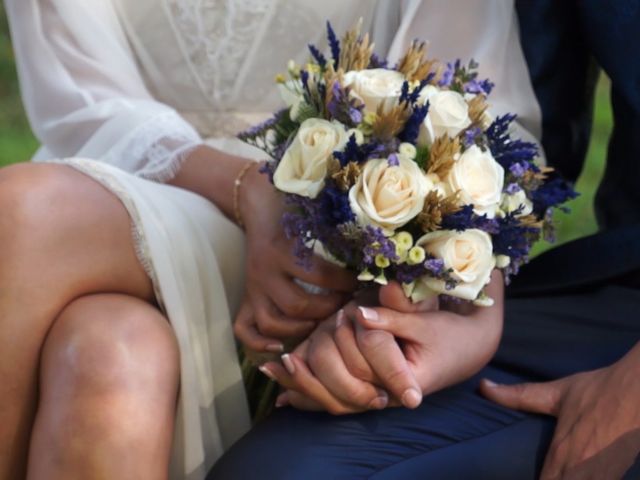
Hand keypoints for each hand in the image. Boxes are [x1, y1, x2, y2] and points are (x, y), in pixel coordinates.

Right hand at [233, 164, 356, 351]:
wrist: (258, 204)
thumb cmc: (295, 210)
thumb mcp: (315, 217)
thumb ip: (339, 234)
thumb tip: (377, 253)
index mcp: (283, 250)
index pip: (319, 275)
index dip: (345, 284)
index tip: (364, 283)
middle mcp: (264, 271)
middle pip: (298, 305)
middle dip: (327, 310)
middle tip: (347, 307)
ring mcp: (253, 288)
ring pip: (272, 322)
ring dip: (301, 328)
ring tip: (323, 324)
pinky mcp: (245, 297)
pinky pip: (244, 329)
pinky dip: (259, 343)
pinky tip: (281, 347)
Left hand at [261, 271, 503, 412]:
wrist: (465, 350)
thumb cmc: (449, 335)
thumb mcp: (425, 322)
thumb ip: (394, 317)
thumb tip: (361, 309)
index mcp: (408, 381)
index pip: (368, 371)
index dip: (332, 361)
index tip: (299, 354)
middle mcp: (390, 393)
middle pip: (345, 393)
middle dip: (314, 375)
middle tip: (286, 359)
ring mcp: (380, 393)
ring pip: (338, 401)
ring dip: (304, 387)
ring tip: (275, 372)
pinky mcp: (372, 388)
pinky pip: (338, 399)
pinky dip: (310, 394)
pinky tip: (283, 391)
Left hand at [480, 342, 639, 479]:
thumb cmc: (598, 390)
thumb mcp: (555, 393)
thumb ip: (517, 396)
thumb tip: (483, 387)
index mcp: (562, 455)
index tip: (517, 477)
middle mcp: (582, 471)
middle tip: (544, 472)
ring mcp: (603, 476)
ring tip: (557, 472)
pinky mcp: (618, 474)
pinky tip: (579, 473)